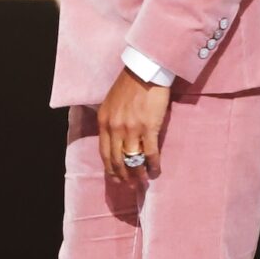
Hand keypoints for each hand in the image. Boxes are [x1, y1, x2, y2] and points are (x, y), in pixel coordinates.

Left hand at [97, 67, 170, 183]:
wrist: (145, 71)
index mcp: (104, 122)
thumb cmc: (129, 86)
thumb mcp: (111, 104)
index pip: (104, 152)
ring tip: (143, 183)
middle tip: (130, 186)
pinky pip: (150, 154)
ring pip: (132, 160)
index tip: (115, 179)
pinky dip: (153, 166)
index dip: (110, 169)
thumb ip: (111, 122)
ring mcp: (131, 129)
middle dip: (123, 176)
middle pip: (117, 160)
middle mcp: (115, 128)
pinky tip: (156, 172)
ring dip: (138, 175)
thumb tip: (117, 141)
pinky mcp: (148, 128)